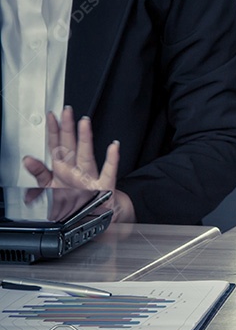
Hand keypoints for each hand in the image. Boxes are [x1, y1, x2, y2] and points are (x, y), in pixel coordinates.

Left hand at [22, 107, 135, 222]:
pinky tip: (113, 147)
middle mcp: (76, 170)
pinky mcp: (104, 188)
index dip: (54, 131)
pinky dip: (112, 160)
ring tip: (84, 124)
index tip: (51, 116)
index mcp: (63, 170)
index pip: (57, 146)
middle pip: (71, 146)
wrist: (95, 217)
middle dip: (68, 128)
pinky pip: (108, 172)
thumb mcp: (51, 188)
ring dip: (85, 139)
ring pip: (87, 155)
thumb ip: (39, 174)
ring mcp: (90, 177)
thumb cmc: (75, 201)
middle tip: (67, 111)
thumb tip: (27, 160)